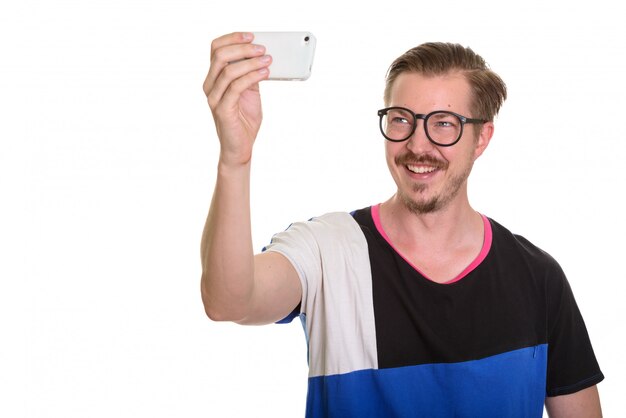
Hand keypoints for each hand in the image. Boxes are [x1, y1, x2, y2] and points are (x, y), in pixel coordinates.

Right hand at [203, 32, 271, 165]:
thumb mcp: (250, 91)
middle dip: (243, 48)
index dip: (233, 38)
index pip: (216, 49)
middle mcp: (210, 86)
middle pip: (220, 56)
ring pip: (228, 71)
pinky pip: (236, 87)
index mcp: (214, 78)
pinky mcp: (223, 110)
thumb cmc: (244, 120)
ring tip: (267, 60)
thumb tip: (261, 55)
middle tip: (262, 49)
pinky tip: (264, 73)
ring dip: (251, 62)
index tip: (252, 36)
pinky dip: (252, 77)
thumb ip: (250, 74)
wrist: (240, 147)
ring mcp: (214, 98)